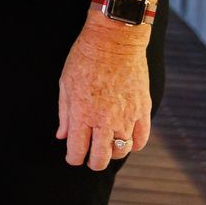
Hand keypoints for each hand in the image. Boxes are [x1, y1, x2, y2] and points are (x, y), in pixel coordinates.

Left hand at [56, 19, 151, 170]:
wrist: (114, 41)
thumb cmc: (84, 59)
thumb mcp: (65, 85)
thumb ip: (65, 114)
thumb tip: (63, 136)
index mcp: (82, 114)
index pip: (78, 150)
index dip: (74, 158)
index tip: (73, 158)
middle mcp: (105, 120)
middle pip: (101, 157)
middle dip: (94, 163)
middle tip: (91, 160)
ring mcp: (126, 116)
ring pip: (122, 150)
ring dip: (113, 153)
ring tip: (108, 147)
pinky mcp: (143, 110)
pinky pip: (141, 138)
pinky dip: (134, 144)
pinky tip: (127, 141)